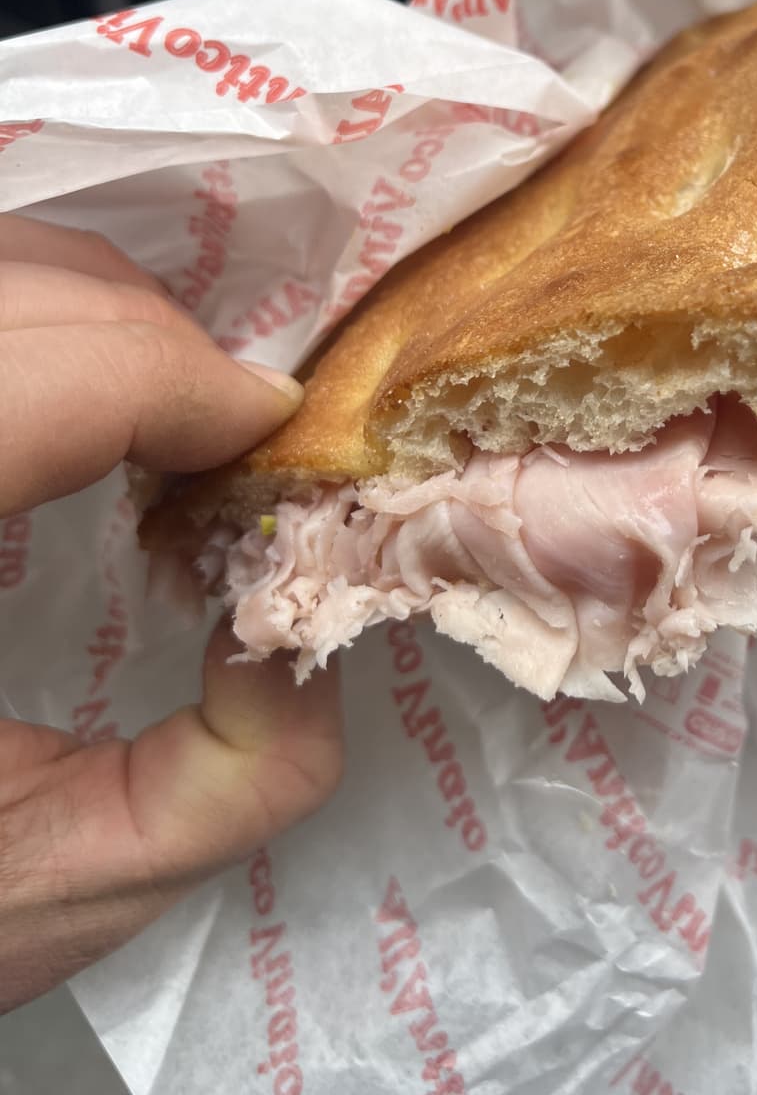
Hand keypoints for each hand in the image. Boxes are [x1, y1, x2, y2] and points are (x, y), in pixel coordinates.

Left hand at [0, 216, 342, 1012]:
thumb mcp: (61, 883)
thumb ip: (236, 775)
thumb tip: (303, 604)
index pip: (28, 384)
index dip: (175, 381)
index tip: (272, 436)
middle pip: (10, 296)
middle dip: (152, 340)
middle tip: (230, 433)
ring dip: (93, 312)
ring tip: (158, 413)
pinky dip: (39, 319)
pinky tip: (72, 404)